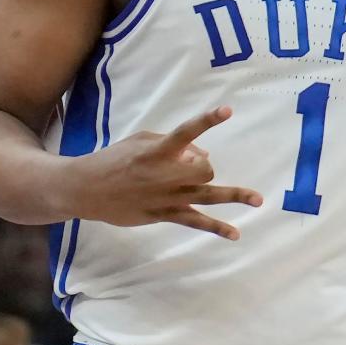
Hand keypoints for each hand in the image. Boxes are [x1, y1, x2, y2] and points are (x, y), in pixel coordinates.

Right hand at [59, 106, 260, 239]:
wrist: (86, 189)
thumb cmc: (115, 159)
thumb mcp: (140, 140)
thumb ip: (173, 143)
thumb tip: (204, 154)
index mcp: (157, 151)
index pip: (186, 132)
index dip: (207, 121)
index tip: (227, 110)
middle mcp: (164, 175)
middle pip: (204, 169)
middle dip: (203, 167)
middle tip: (186, 167)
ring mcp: (165, 197)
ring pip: (207, 196)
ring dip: (235, 196)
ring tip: (258, 200)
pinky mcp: (164, 215)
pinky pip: (196, 222)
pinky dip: (217, 228)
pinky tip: (235, 234)